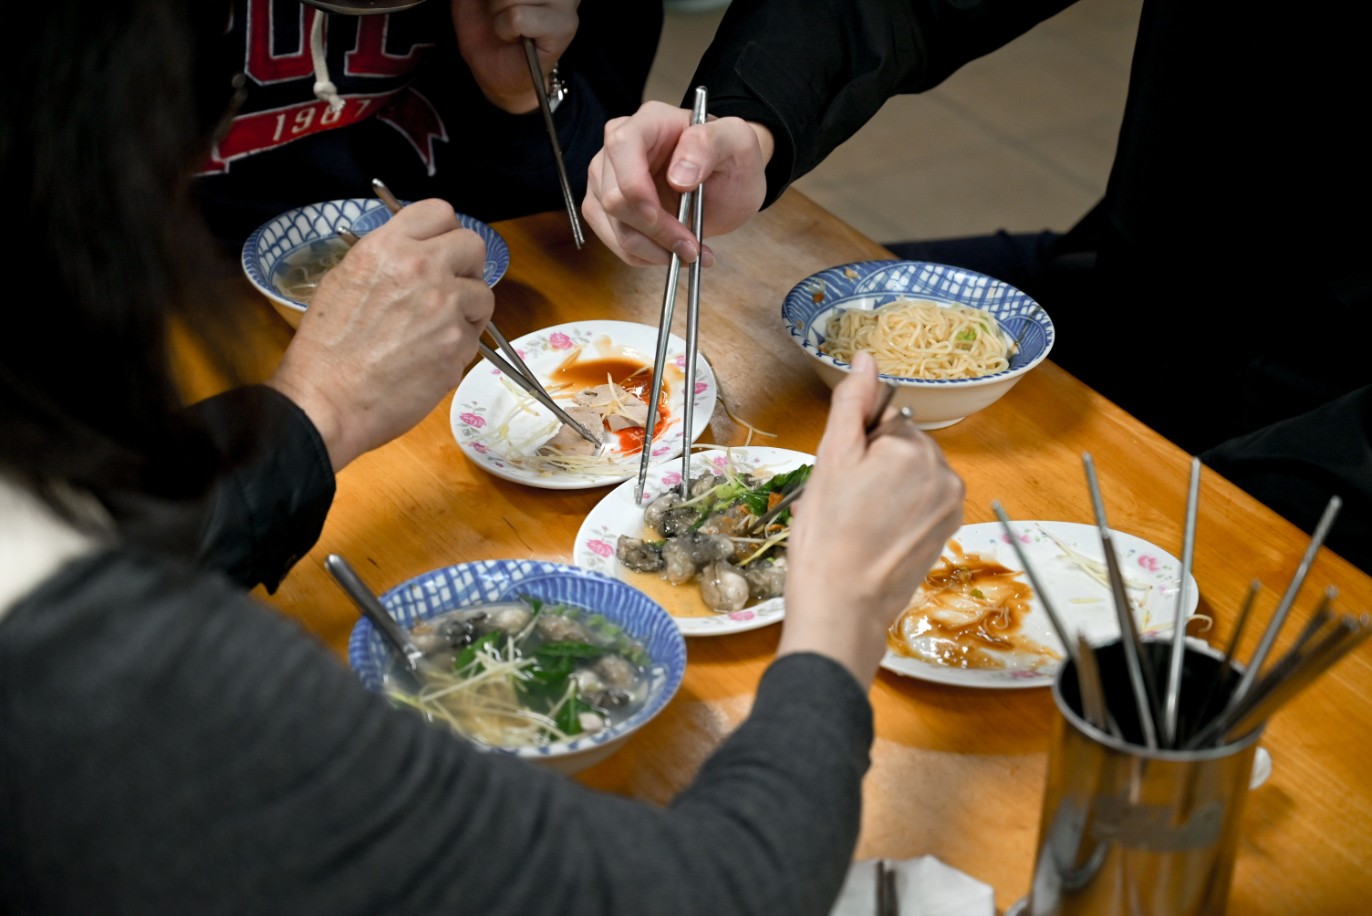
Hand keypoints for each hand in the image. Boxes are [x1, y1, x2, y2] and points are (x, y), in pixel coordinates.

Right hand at [267, 199, 493, 470]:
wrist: (327, 401)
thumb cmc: (325, 350)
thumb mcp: (343, 281)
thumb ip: (386, 261)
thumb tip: (414, 256)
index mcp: (387, 247)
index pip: (439, 212)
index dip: (445, 232)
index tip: (442, 249)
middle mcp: (422, 268)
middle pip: (474, 245)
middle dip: (466, 266)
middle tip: (451, 287)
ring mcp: (445, 306)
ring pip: (483, 294)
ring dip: (467, 310)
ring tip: (436, 330)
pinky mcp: (458, 344)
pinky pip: (475, 336)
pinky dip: (459, 347)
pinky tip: (429, 358)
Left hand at [451, 0, 577, 113]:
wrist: (493, 71)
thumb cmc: (484, 26)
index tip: (496, 4)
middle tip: (499, 11)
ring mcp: (566, 1)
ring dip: (498, 11)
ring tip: (506, 22)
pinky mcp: (565, 26)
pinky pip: (516, 17)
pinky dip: (504, 30)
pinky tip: (513, 36)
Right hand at [582, 101, 773, 266]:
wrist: (727, 183)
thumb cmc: (731, 158)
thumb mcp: (738, 143)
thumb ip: (709, 145)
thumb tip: (678, 176)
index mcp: (649, 122)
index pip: (622, 147)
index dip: (635, 188)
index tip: (660, 218)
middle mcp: (619, 147)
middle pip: (614, 197)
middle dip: (654, 231)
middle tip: (693, 247)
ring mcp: (607, 179)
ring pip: (613, 226)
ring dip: (653, 250)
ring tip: (690, 253)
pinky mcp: (607, 209)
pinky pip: (616, 243)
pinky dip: (646, 256)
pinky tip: (673, 252)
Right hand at [777, 352, 965, 685]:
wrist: (844, 605)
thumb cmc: (828, 535)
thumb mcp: (831, 459)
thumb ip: (852, 403)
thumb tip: (866, 359)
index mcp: (912, 447)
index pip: (884, 421)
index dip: (858, 445)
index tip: (842, 477)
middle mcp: (943, 470)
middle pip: (903, 446)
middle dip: (876, 465)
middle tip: (847, 501)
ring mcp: (951, 503)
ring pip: (914, 474)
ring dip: (889, 488)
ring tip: (861, 521)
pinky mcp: (949, 529)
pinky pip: (924, 501)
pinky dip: (902, 510)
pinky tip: (877, 534)